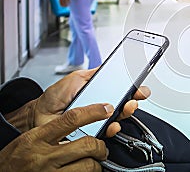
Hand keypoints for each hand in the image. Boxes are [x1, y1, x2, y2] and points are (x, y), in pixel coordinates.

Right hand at [0, 103, 110, 170]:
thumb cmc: (13, 160)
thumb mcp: (30, 138)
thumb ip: (53, 130)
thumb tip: (81, 120)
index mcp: (39, 138)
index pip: (71, 119)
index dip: (93, 112)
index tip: (106, 109)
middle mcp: (45, 156)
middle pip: (87, 145)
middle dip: (100, 146)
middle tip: (101, 148)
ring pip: (89, 166)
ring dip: (96, 164)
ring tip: (93, 163)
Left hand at [33, 69, 150, 136]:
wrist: (39, 115)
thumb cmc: (55, 98)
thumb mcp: (76, 78)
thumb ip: (94, 73)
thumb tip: (110, 66)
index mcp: (101, 92)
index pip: (122, 90)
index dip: (133, 88)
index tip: (140, 86)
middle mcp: (102, 107)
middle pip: (125, 104)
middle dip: (135, 99)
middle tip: (137, 95)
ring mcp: (98, 121)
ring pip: (119, 118)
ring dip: (127, 112)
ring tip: (128, 106)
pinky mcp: (92, 133)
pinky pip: (106, 133)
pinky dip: (113, 128)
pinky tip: (113, 123)